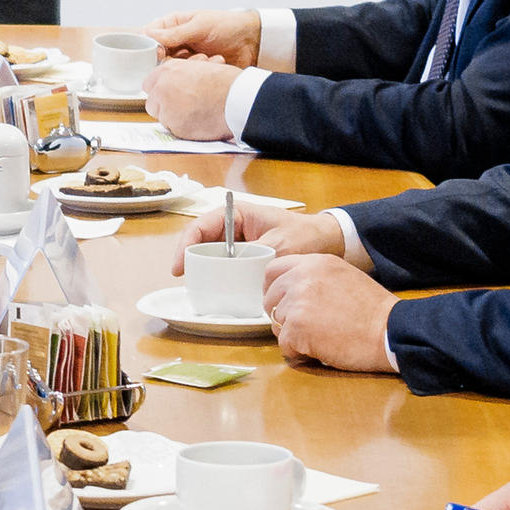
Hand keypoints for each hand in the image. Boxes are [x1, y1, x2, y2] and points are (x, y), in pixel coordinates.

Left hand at [144, 55, 241, 141]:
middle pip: (152, 103)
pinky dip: (184, 130)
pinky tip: (200, 123)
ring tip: (197, 115)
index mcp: (169, 70)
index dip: (162, 92)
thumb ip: (184, 76)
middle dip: (164, 107)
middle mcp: (162, 87)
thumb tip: (181, 85)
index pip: (150, 84)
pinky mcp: (174, 126)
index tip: (170, 96)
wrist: (238, 98)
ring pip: (163, 119)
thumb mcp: (201, 69)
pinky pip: (174, 131)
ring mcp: (166, 107)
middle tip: (184, 108)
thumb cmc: (228, 82)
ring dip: (175, 119)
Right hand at [148, 8, 258, 65]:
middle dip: (171, 58)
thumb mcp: (200, 26)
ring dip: (187, 65)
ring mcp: (184, 56)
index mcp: (173, 24)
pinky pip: (186, 75)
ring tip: (204, 57)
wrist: (252, 42)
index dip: (152, 46)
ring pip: (172, 67)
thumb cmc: (227, 26)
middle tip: (185, 56)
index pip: (150, 35)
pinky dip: (197, 72)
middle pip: (158, 55)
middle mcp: (175, 41)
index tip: (161, 52)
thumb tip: (150, 35)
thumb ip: (176, 33)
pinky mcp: (194, 70)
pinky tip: (212, 62)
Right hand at [172, 210, 345, 273]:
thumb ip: (255, 255)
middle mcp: (234, 230)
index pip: (200, 227)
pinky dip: (222, 280)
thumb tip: (233, 271)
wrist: (330, 243)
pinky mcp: (248, 261)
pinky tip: (221, 293)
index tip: (179, 268)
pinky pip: (227, 269)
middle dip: (193, 262)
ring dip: (207, 273)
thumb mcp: (280, 245)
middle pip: (202, 244)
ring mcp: (240, 246)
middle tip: (188, 282)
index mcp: (238, 216)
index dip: (185, 246)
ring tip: (202, 290)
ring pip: (213, 259)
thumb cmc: (306, 236)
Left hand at [263, 247, 396, 370]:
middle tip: (305, 326)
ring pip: (275, 323)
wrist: (390, 330)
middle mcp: (301, 278)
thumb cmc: (373, 310)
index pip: (273, 270)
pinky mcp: (296, 328)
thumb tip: (291, 291)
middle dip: (282, 314)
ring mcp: (296, 302)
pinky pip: (284, 345)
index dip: (274, 289)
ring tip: (319, 337)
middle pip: (270, 298)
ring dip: (292, 334)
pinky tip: (320, 348)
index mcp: (314, 262)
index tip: (282, 302)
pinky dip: (298, 352)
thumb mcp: (343, 276)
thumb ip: (315, 278)